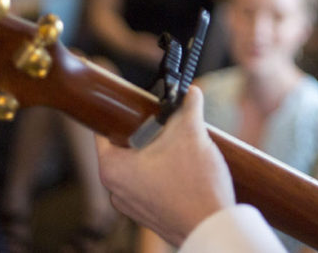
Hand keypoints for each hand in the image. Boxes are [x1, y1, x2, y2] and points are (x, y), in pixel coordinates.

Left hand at [96, 87, 234, 246]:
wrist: (213, 227)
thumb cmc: (195, 184)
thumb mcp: (192, 134)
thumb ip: (188, 107)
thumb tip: (191, 91)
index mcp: (112, 168)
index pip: (104, 130)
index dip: (121, 113)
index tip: (136, 103)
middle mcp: (115, 190)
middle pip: (124, 147)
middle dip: (146, 132)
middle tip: (165, 120)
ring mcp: (131, 206)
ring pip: (138, 167)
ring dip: (156, 153)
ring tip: (179, 143)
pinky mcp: (149, 215)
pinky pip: (149, 184)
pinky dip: (162, 173)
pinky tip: (184, 166)